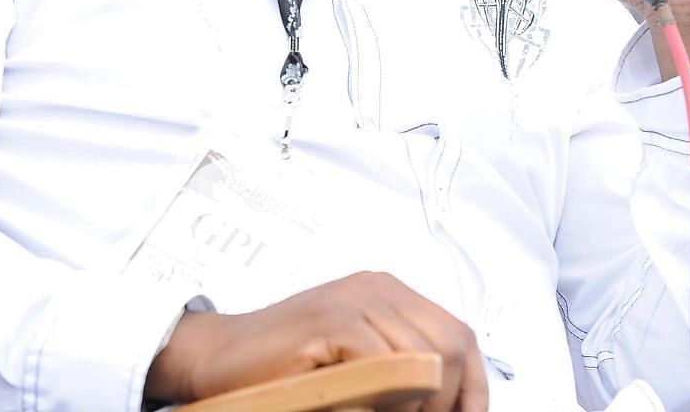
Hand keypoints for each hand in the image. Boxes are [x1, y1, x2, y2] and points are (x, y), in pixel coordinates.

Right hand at [144, 272, 485, 411]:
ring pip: (426, 354)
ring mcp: (355, 301)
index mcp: (392, 293)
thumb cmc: (284, 365)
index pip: (459, 334)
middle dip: (451, 397)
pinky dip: (389, 397)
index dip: (473, 384)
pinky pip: (384, 362)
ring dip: (422, 403)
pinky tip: (372, 411)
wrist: (216, 356)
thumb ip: (397, 368)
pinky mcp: (331, 321)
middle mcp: (379, 289)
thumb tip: (442, 401)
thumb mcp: (356, 360)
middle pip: (452, 343)